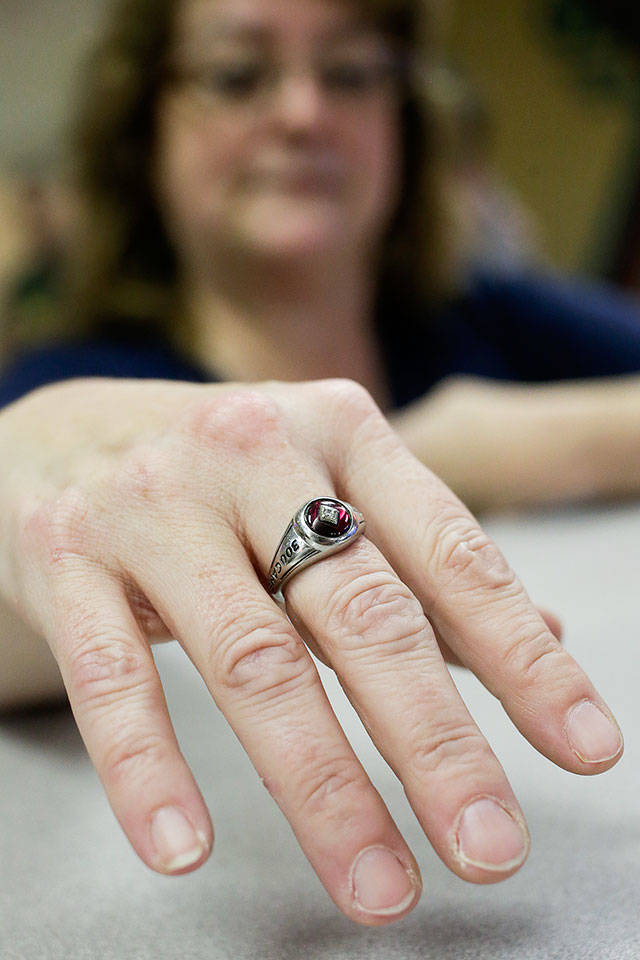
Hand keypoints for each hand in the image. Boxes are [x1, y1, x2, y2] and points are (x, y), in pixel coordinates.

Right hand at [0, 376, 621, 926]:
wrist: (59, 431)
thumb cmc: (218, 473)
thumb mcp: (324, 485)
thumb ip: (417, 562)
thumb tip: (542, 633)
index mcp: (338, 430)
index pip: (450, 552)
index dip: (523, 656)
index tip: (585, 748)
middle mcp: (251, 453)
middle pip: (360, 611)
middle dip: (433, 741)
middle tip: (490, 846)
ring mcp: (153, 503)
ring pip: (252, 657)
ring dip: (320, 785)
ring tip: (376, 884)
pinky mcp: (64, 554)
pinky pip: (112, 676)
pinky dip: (149, 769)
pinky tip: (185, 851)